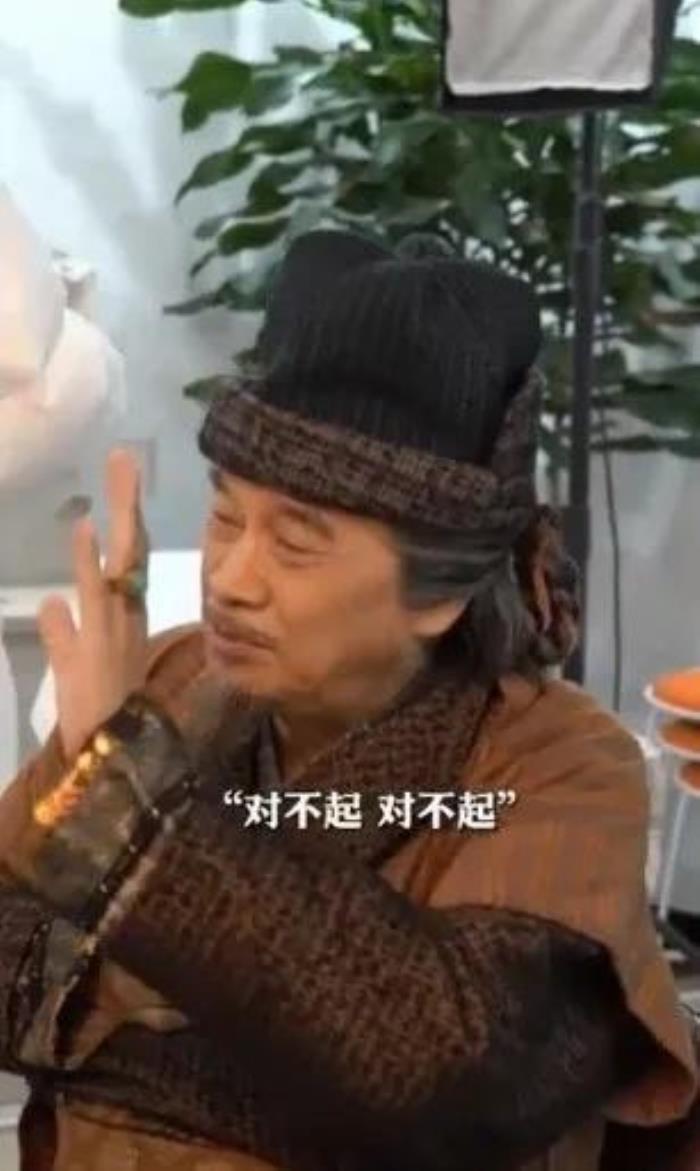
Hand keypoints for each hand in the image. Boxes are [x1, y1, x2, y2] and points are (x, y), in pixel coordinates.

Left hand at [38, 449, 149, 760]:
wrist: (106, 758)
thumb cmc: (96, 715)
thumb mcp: (73, 664)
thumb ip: (61, 632)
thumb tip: (51, 601)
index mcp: (125, 617)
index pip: (128, 557)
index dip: (128, 517)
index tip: (124, 478)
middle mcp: (124, 616)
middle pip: (129, 548)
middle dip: (127, 501)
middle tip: (124, 455)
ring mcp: (112, 628)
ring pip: (117, 564)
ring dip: (117, 518)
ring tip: (115, 472)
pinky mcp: (96, 646)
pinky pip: (91, 598)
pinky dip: (88, 563)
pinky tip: (84, 529)